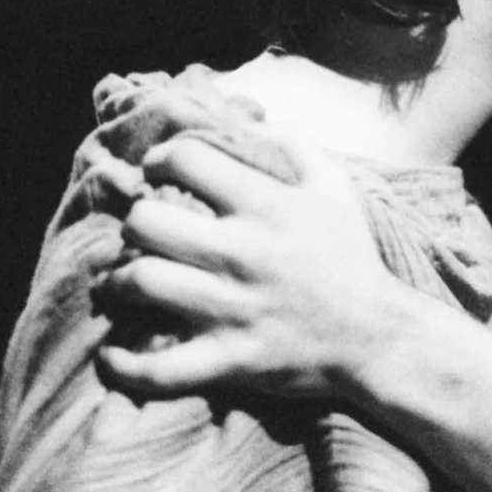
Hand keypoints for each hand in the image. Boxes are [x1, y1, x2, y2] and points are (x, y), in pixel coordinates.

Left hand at [98, 125, 417, 399]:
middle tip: (146, 230)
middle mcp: (244, 253)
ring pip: (141, 282)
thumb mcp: (334, 185)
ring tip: (126, 281)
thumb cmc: (348, 255)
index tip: (160, 171)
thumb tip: (244, 122)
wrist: (377, 334)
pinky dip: (124, 364)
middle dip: (136, 220)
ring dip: (119, 280)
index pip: (185, 159)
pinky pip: (159, 369)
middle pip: (147, 221)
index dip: (161, 158)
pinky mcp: (231, 359)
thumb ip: (292, 142)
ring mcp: (234, 309)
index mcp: (268, 205)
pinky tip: (114, 352)